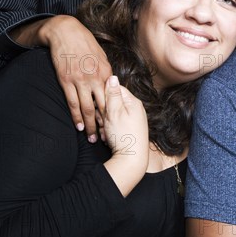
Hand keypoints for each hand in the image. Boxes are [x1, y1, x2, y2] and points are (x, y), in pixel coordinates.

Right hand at [39, 15, 111, 140]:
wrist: (66, 32)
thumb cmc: (85, 43)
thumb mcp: (101, 56)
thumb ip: (106, 72)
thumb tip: (112, 84)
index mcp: (106, 72)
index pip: (113, 97)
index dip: (115, 112)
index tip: (118, 124)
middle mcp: (95, 78)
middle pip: (102, 106)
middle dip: (105, 124)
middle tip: (107, 138)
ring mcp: (80, 80)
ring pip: (87, 108)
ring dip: (90, 125)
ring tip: (93, 138)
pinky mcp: (66, 81)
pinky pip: (72, 103)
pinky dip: (76, 116)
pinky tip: (79, 126)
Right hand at [103, 76, 148, 195]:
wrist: (131, 160)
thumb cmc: (123, 135)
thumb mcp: (115, 112)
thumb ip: (112, 94)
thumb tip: (112, 76)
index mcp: (133, 102)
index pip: (114, 90)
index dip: (103, 99)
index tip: (101, 110)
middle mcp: (135, 109)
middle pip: (112, 103)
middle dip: (103, 114)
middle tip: (103, 123)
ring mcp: (133, 120)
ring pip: (111, 115)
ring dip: (104, 123)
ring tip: (106, 133)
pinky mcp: (129, 129)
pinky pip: (115, 125)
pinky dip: (109, 130)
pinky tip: (108, 138)